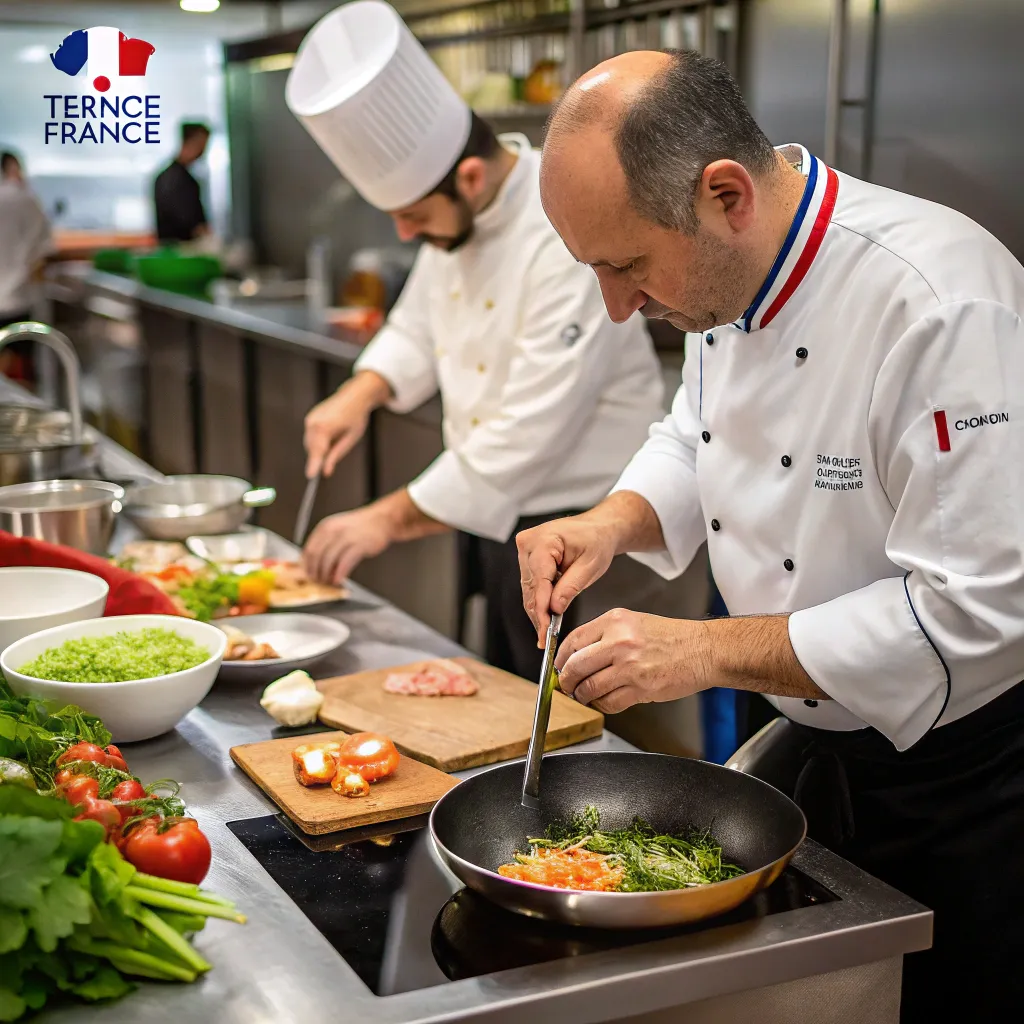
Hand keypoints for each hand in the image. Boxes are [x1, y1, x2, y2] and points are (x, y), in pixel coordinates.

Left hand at [302, 505, 393, 584]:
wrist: (382, 520)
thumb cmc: (361, 527)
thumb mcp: (338, 529)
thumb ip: (326, 544)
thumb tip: (315, 564)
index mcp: (325, 527)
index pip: (309, 549)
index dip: (307, 565)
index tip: (309, 574)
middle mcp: (333, 531)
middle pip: (316, 556)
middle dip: (315, 572)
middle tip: (318, 580)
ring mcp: (346, 537)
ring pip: (328, 560)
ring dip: (326, 574)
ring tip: (329, 581)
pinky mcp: (359, 545)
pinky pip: (344, 563)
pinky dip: (339, 574)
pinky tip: (339, 579)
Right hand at [304, 372, 390, 478]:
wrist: (354, 396)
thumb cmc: (356, 418)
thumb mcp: (351, 439)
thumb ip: (336, 455)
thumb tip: (326, 472)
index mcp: (325, 427)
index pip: (317, 451)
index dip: (314, 465)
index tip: (310, 476)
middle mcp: (313, 422)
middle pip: (312, 449)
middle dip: (319, 457)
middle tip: (329, 462)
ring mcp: (310, 419)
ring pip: (310, 444)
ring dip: (320, 448)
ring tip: (337, 437)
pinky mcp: (309, 418)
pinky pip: (311, 436)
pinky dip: (319, 441)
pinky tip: (331, 433)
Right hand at [516, 514, 617, 642]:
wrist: (598, 528)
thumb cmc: (597, 541)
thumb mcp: (590, 566)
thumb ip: (570, 587)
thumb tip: (554, 608)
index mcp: (544, 540)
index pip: (539, 581)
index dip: (541, 608)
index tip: (545, 631)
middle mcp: (528, 543)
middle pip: (530, 587)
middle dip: (539, 614)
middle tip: (545, 638)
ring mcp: (525, 549)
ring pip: (528, 588)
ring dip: (538, 609)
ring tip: (546, 631)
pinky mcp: (527, 557)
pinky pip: (531, 583)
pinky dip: (539, 599)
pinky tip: (546, 616)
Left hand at [554, 609, 711, 714]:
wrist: (703, 650)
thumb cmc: (670, 637)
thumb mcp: (633, 622)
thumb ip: (604, 635)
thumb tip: (576, 655)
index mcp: (615, 621)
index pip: (574, 641)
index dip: (561, 657)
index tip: (559, 666)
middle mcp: (619, 642)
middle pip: (576, 666)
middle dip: (566, 680)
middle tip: (566, 685)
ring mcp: (630, 667)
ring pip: (590, 688)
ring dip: (582, 695)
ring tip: (584, 695)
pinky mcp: (640, 688)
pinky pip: (609, 703)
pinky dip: (602, 705)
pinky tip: (604, 700)